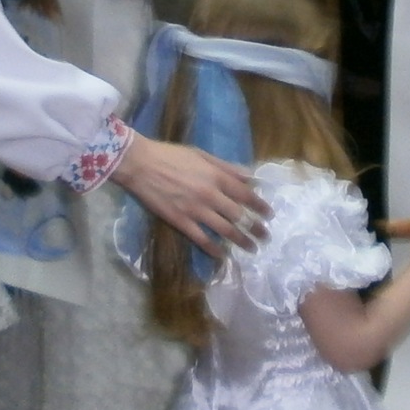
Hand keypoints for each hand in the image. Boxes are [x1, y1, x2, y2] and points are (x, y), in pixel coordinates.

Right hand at [111, 136, 269, 258]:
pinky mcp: (180, 222)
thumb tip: (249, 176)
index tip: (269, 214)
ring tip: (251, 248)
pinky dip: (214, 248)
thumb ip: (226, 167)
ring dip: (240, 240)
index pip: (245, 194)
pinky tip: (222, 255)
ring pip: (224, 230)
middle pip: (239, 215)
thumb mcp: (201, 155)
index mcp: (216, 176)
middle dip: (255, 227)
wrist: (141, 164)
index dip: (259, 206)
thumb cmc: (170, 155)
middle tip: (265, 236)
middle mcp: (210, 195)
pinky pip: (201, 238)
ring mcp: (196, 210)